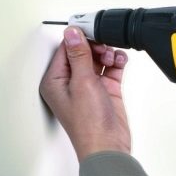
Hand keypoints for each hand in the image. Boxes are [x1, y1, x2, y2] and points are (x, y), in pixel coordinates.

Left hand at [40, 27, 130, 160]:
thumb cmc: (88, 125)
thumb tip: (72, 33)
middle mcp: (70, 82)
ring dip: (107, 53)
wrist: (108, 146)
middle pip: (82, 52)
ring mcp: (88, 86)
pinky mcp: (105, 90)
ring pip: (98, 58)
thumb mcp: (82, 83)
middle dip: (95, 46)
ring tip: (113, 58)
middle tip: (105, 46)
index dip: (78, 38)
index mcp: (55, 80)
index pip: (65, 49)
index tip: (91, 29)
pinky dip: (116, 63)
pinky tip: (120, 61)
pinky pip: (111, 69)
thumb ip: (79, 55)